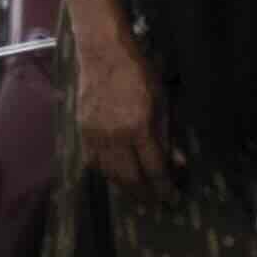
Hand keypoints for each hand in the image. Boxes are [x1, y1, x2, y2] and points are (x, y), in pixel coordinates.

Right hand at [65, 0, 172, 198]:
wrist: (103, 54)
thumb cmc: (139, 73)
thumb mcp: (162, 102)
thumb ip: (166, 134)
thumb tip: (175, 161)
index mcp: (138, 128)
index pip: (153, 168)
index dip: (163, 187)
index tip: (172, 198)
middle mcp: (114, 136)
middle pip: (129, 177)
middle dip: (144, 194)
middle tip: (156, 203)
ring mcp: (94, 135)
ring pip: (109, 173)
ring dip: (125, 187)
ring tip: (138, 193)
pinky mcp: (82, 130)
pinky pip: (93, 161)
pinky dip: (106, 173)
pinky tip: (116, 176)